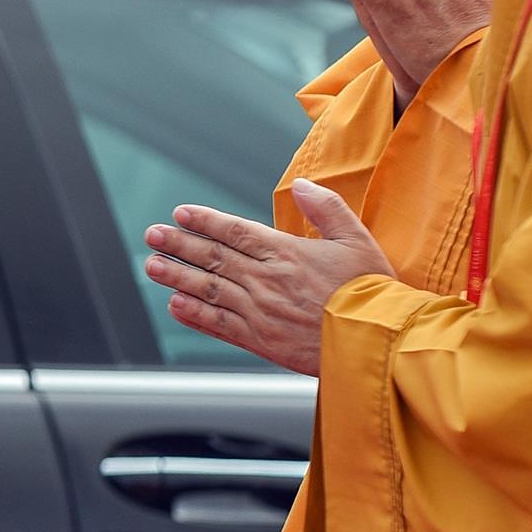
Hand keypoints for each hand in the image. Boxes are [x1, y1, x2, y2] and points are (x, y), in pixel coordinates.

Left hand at [143, 180, 394, 374]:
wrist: (379, 346)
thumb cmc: (372, 293)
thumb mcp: (357, 239)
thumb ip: (327, 208)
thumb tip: (302, 185)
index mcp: (288, 254)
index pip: (235, 231)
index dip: (205, 221)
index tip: (181, 214)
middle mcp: (268, 282)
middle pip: (214, 258)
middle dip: (179, 244)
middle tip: (153, 235)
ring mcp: (261, 314)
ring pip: (209, 290)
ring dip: (177, 276)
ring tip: (152, 266)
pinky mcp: (263, 343)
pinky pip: (220, 326)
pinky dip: (195, 315)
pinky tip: (176, 305)